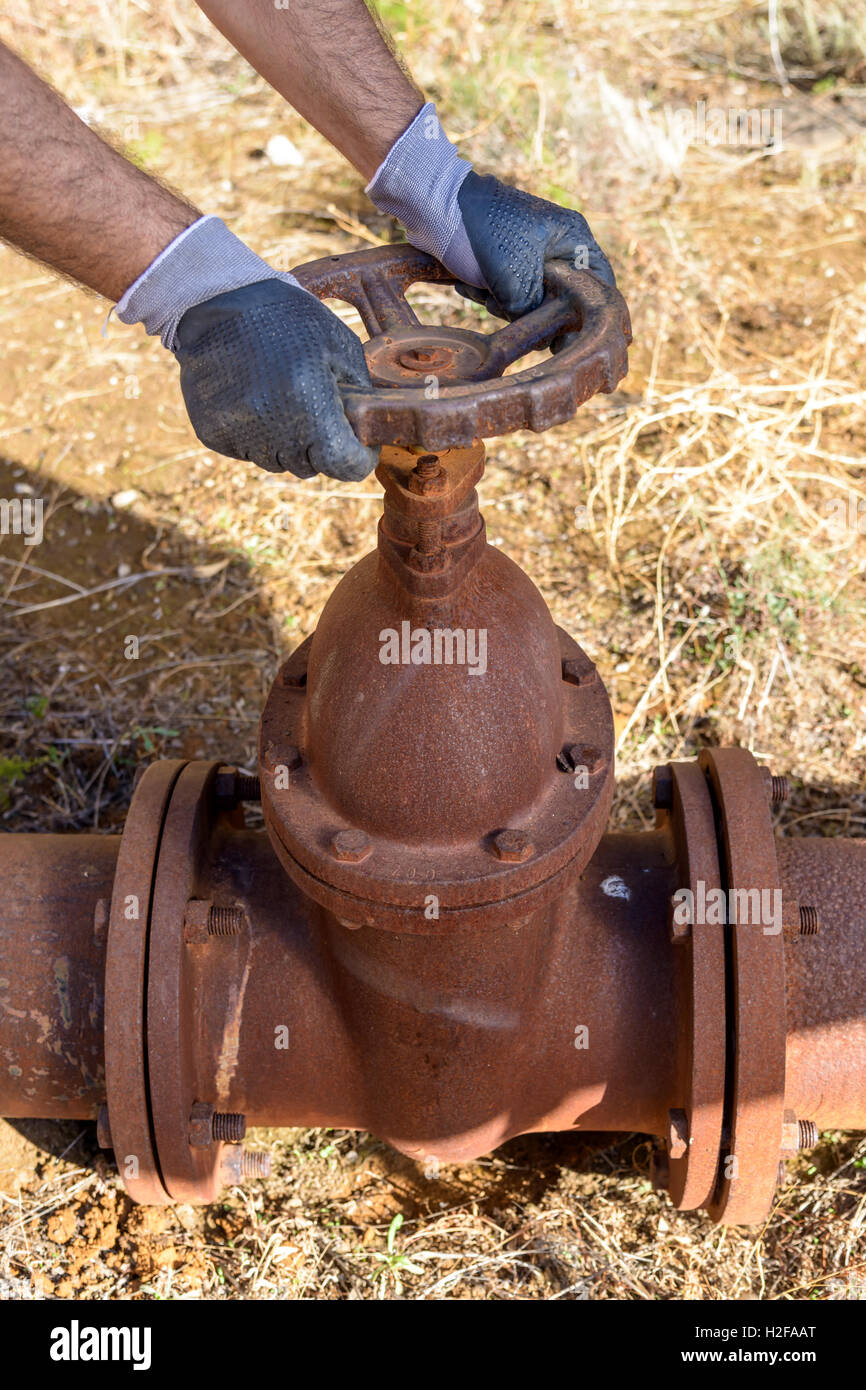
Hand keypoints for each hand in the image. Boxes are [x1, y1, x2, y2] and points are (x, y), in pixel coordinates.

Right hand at [176, 280, 375, 479]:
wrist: (218, 299)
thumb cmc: (286, 317)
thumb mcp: (340, 345)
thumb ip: (359, 394)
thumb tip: (367, 431)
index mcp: (309, 404)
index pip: (345, 465)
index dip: (359, 458)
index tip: (360, 446)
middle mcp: (273, 426)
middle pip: (311, 466)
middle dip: (321, 445)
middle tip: (314, 407)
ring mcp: (239, 432)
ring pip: (278, 461)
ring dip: (287, 440)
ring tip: (280, 395)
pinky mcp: (212, 433)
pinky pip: (246, 450)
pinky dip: (255, 433)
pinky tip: (252, 395)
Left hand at [367, 101, 614, 319]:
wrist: (434, 205)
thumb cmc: (482, 232)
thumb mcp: (515, 280)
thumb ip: (536, 313)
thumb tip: (545, 341)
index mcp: (572, 238)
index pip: (599, 282)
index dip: (590, 312)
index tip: (571, 337)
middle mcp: (556, 245)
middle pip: (562, 298)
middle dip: (532, 311)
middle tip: (508, 306)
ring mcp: (529, 253)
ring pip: (530, 302)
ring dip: (502, 304)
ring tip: (482, 287)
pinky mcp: (504, 262)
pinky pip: (505, 293)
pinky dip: (487, 294)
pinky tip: (467, 284)